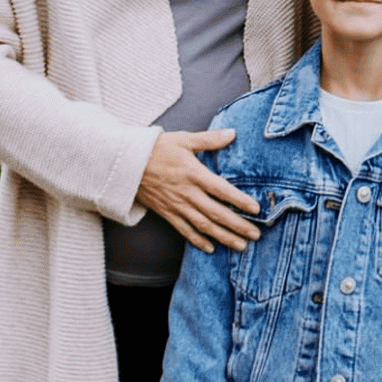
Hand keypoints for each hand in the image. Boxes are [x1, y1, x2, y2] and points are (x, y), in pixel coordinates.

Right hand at [136, 128, 261, 252]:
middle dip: (238, 225)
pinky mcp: (166, 213)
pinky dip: (197, 240)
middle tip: (256, 235)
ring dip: (223, 237)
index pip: (222, 190)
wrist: (125, 164)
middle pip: (216, 213)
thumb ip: (209, 139)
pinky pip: (184, 230)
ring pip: (203, 225)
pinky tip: (210, 248)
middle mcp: (187, 193)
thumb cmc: (156, 149)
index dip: (240, 200)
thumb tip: (233, 132)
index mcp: (194, 173)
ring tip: (240, 246)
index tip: (256, 209)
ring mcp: (176, 205)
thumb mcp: (183, 139)